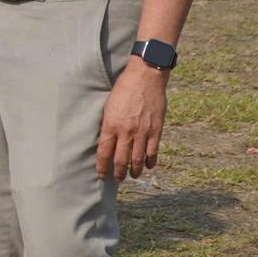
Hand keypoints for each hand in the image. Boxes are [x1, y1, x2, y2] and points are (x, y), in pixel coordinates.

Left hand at [96, 60, 167, 180]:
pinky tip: (148, 166)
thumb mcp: (108, 105)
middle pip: (120, 160)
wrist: (145, 77)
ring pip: (137, 159)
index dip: (102, 167)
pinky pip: (153, 151)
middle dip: (118, 173)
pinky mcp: (156, 130)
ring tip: (132, 176)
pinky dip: (150, 161)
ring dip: (134, 171)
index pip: (103, 152)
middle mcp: (126, 132)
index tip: (101, 175)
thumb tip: (106, 138)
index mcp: (111, 125)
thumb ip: (108, 123)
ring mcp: (142, 132)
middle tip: (117, 179)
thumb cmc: (124, 88)